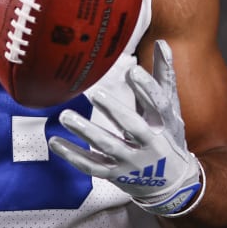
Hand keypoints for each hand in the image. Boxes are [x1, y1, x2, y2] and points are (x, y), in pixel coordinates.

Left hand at [48, 39, 205, 216]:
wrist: (172, 183)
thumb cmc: (168, 137)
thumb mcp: (171, 111)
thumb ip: (164, 78)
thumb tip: (162, 43)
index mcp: (165, 124)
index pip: (159, 104)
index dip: (147, 88)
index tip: (132, 70)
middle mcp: (150, 143)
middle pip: (134, 127)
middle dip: (116, 111)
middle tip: (96, 94)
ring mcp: (131, 161)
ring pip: (108, 146)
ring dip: (86, 131)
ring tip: (65, 116)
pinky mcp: (115, 174)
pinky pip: (91, 165)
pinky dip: (72, 155)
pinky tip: (55, 141)